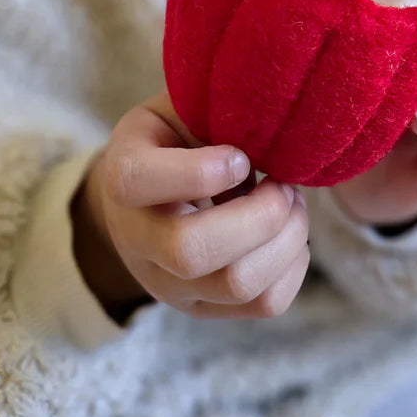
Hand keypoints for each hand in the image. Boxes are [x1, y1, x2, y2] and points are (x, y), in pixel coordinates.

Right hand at [74, 93, 309, 320]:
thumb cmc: (176, 136)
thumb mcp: (180, 108)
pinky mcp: (202, 308)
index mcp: (122, 174)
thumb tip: (275, 124)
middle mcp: (135, 239)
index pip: (137, 182)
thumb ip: (214, 110)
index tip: (240, 156)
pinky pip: (262, 304)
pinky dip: (294, 267)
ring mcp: (167, 283)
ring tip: (292, 204)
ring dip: (286, 240)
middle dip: (260, 215)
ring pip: (235, 285)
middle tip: (283, 184)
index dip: (199, 171)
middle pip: (191, 252)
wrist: (151, 192)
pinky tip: (289, 234)